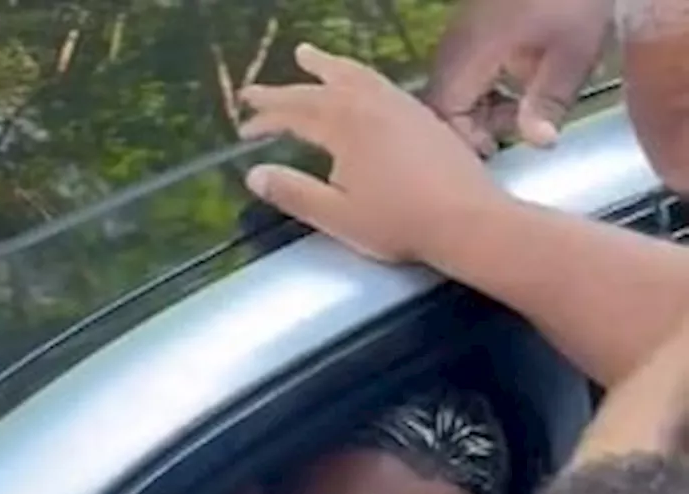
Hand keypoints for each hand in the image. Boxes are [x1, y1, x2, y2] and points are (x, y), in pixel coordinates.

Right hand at [239, 44, 501, 264]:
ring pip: (354, 75)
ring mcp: (400, 106)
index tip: (243, 128)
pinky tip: (360, 84)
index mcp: (345, 127)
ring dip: (326, 66)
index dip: (265, 119)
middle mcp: (371, 105)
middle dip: (283, 90)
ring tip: (307, 54)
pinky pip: (379, 82)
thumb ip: (293, 193)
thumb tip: (254, 175)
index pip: (294, 114)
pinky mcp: (421, 115)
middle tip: (254, 89)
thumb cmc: (397, 222)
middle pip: (318, 89)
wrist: (466, 219)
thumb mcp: (336, 216)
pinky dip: (358, 75)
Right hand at [425, 0, 611, 153]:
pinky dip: (484, 88)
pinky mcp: (474, 27)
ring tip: (519, 108)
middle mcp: (454, 48)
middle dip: (471, 127)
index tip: (499, 145)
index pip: (443, 114)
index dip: (465, 138)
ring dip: (479, 108)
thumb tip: (538, 144)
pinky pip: (463, 71)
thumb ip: (550, 100)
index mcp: (469, 56)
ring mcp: (460, 35)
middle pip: (441, 106)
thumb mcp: (573, 51)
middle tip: (513, 130)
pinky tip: (518, 82)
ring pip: (451, 90)